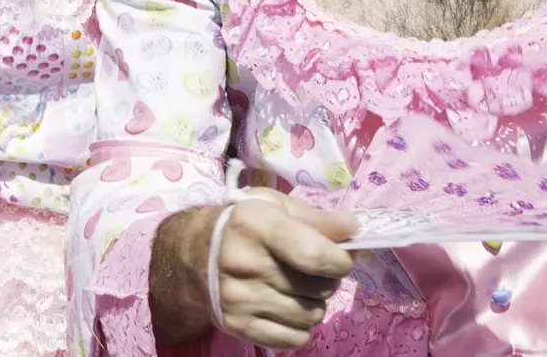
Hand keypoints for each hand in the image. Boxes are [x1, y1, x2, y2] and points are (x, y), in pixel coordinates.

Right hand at [151, 191, 355, 349]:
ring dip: (314, 303)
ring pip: (311, 316)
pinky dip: (300, 326)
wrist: (191, 254)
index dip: (340, 260)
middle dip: (328, 280)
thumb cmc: (242, 225)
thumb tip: (355, 230)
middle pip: (318, 288)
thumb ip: (317, 218)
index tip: (340, 257)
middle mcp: (243, 263)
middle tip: (313, 270)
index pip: (316, 256)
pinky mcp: (238, 325)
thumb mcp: (274, 207)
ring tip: (297, 287)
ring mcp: (239, 298)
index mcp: (254, 225)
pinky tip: (285, 306)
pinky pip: (294, 339)